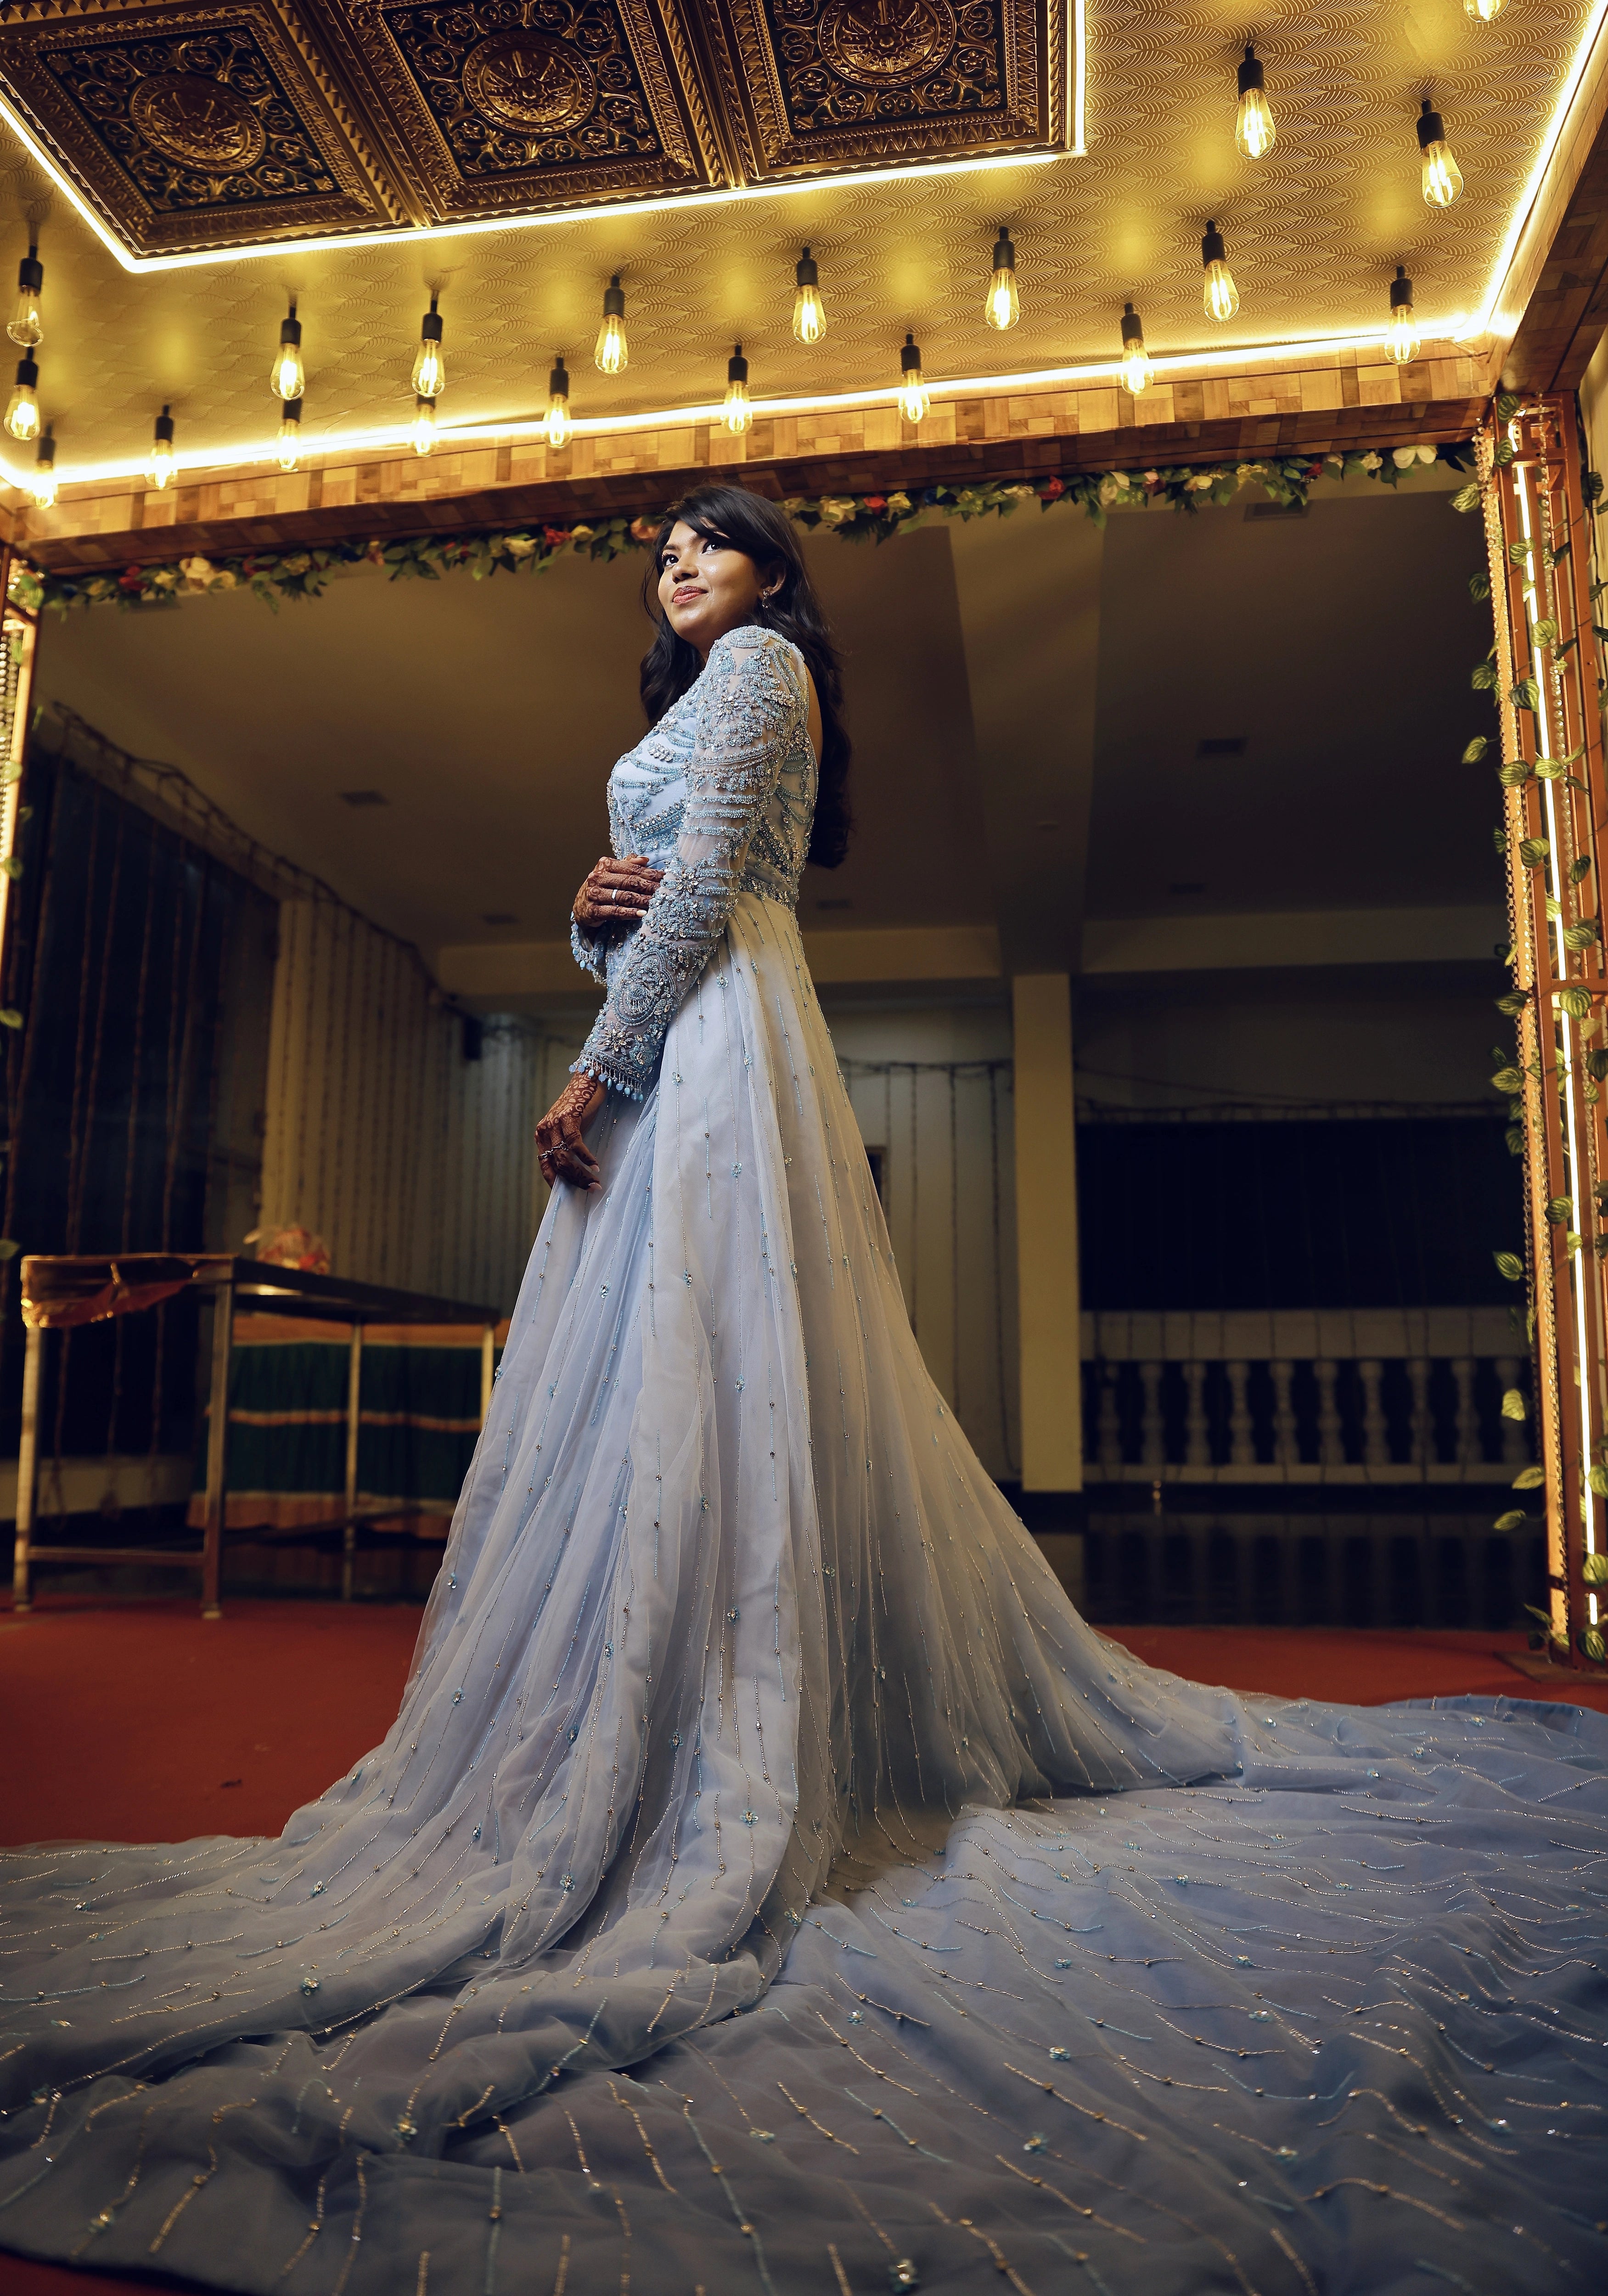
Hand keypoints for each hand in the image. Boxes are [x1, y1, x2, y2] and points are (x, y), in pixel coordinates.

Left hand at [536, 1075, 607, 1192]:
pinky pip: (575, 1144)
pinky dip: (586, 1157)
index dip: (555, 1182)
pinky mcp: (567, 1117)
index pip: (545, 1165)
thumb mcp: (570, 1129)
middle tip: (592, 1189)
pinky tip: (596, 1165)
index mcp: (542, 1135)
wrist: (588, 1079)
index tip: (568, 1195)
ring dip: (581, 1173)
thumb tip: (575, 1173)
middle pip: (557, 1164)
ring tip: (596, 1182)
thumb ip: (567, 1147)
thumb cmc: (581, 1107)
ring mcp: (554, 1123)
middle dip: (575, 1181)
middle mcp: (544, 1130)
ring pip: (565, 1157)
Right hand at [573, 854, 662, 934]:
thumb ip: (627, 865)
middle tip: (665, 891)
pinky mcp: (592, 911)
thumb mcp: (612, 873)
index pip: (632, 869)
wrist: (580, 907)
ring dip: (642, 900)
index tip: (665, 878)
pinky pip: (614, 912)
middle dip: (649, 887)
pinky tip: (642, 914)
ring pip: (623, 897)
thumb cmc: (601, 888)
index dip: (650, 873)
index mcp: (605, 865)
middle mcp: (597, 877)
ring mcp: (594, 894)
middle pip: (629, 882)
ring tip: (657, 903)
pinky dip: (629, 913)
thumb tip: (645, 859)